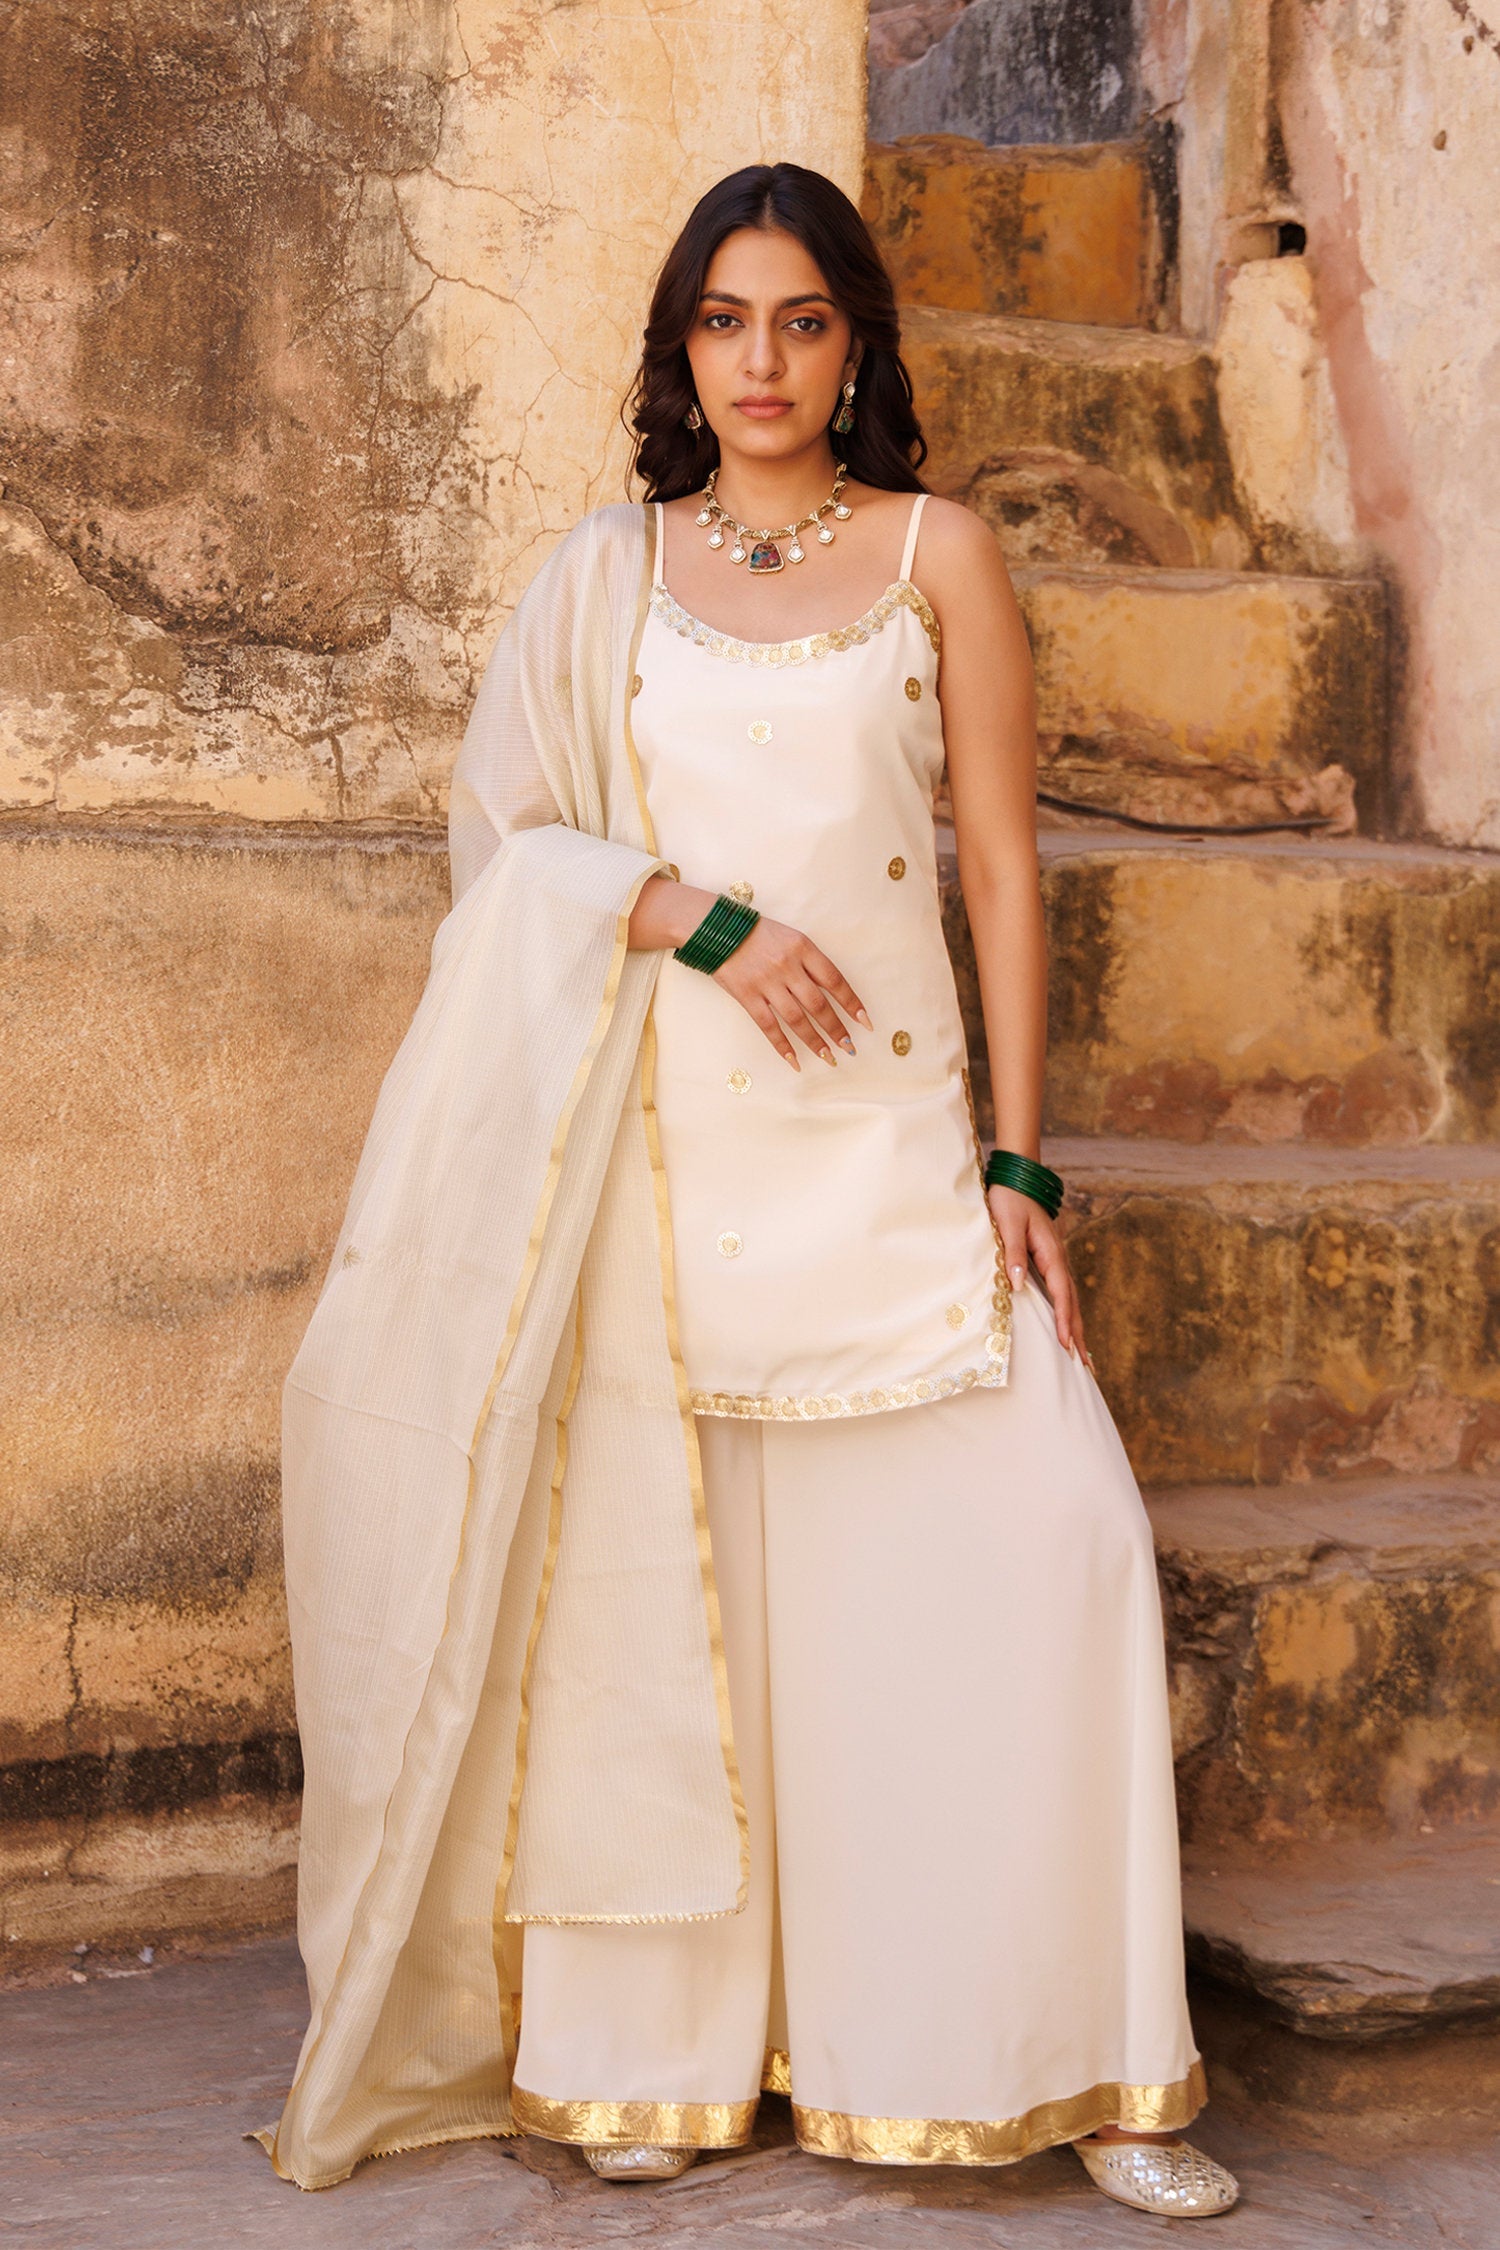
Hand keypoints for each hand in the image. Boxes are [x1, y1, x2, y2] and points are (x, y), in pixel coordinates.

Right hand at [713, 916, 868, 1069]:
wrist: (717, 930)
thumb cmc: (759, 935)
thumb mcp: (791, 939)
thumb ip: (809, 963)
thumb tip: (833, 993)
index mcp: (802, 947)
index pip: (834, 980)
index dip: (851, 1003)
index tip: (864, 1022)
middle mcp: (787, 966)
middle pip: (818, 1004)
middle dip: (836, 1029)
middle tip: (849, 1048)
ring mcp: (766, 982)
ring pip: (796, 1019)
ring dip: (814, 1041)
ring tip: (828, 1057)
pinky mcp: (747, 996)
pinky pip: (769, 1026)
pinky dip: (782, 1045)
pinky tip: (794, 1060)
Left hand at [987, 1184, 1090, 1364]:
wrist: (1017, 1179)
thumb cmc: (1009, 1200)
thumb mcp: (1006, 1224)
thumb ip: (1013, 1253)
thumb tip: (1018, 1283)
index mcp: (1050, 1254)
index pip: (1061, 1294)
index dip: (1063, 1321)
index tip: (1066, 1345)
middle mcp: (1057, 1260)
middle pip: (1072, 1303)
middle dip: (1077, 1333)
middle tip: (1086, 1366)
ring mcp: (1055, 1261)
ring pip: (1069, 1299)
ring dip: (1075, 1326)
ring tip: (1082, 1355)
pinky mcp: (1048, 1261)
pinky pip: (1061, 1292)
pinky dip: (1067, 1312)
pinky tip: (1066, 1325)